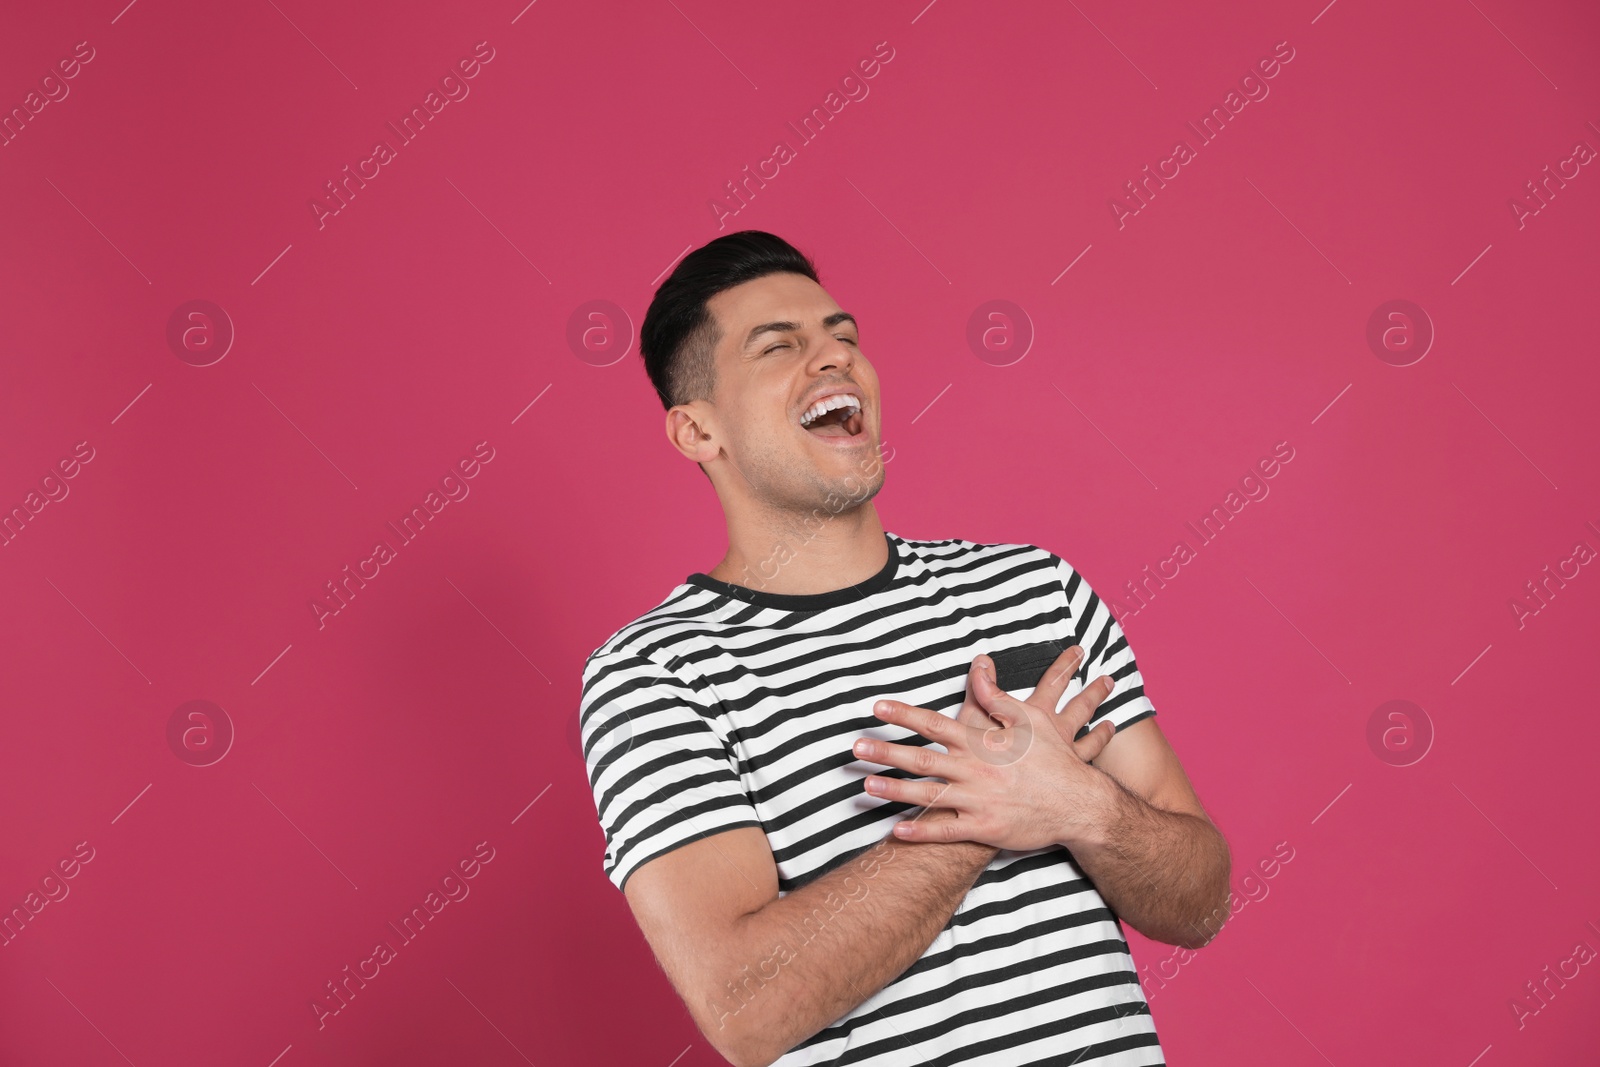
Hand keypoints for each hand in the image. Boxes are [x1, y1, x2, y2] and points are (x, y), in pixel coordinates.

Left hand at [854, 645, 1120, 851]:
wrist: (1080, 804)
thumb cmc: (1054, 758)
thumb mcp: (1030, 719)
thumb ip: (996, 696)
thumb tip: (976, 668)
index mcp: (983, 742)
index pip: (935, 724)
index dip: (904, 715)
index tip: (877, 709)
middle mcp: (976, 770)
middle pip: (923, 759)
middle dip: (887, 752)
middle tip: (857, 748)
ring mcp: (979, 801)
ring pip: (929, 795)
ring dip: (895, 790)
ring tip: (867, 784)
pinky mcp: (985, 829)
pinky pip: (947, 832)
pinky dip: (921, 832)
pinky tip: (897, 830)